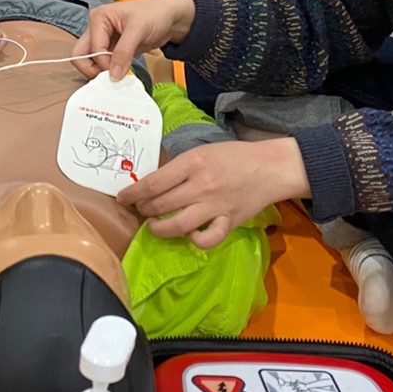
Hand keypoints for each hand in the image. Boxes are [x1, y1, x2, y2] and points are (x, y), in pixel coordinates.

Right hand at [74, 0, 195, 80]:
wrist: (171, 18)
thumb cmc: (155, 14)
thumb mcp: (139, 30)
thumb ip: (124, 52)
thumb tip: (113, 76)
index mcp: (98, 18)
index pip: (92, 49)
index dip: (103, 63)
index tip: (118, 72)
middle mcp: (96, 29)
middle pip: (81, 55)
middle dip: (92, 69)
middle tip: (108, 78)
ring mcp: (103, 40)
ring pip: (90, 61)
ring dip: (100, 72)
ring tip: (117, 77)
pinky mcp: (112, 50)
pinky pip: (103, 64)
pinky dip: (108, 72)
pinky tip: (120, 75)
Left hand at [118, 138, 307, 248]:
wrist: (270, 167)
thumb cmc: (233, 156)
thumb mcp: (202, 151)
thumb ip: (179, 167)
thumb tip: (152, 184)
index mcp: (192, 163)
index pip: (153, 183)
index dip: (132, 193)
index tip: (122, 198)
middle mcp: (201, 185)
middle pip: (159, 205)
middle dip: (143, 210)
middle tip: (140, 209)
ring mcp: (215, 206)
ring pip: (176, 225)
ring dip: (158, 229)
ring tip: (153, 225)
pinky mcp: (229, 222)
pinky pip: (207, 239)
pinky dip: (194, 240)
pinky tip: (190, 234)